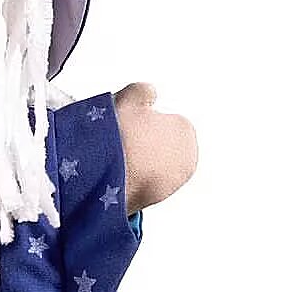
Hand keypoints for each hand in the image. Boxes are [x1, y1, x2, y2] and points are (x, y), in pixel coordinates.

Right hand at [114, 84, 196, 213]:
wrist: (105, 175)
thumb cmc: (121, 137)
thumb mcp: (131, 96)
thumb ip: (145, 91)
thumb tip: (146, 94)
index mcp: (185, 130)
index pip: (167, 121)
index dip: (146, 120)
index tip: (131, 122)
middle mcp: (187, 158)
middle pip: (164, 145)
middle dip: (147, 143)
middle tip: (123, 139)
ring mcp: (173, 183)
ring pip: (156, 167)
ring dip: (141, 163)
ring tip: (117, 157)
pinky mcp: (156, 200)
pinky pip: (145, 184)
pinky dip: (135, 180)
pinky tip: (118, 173)